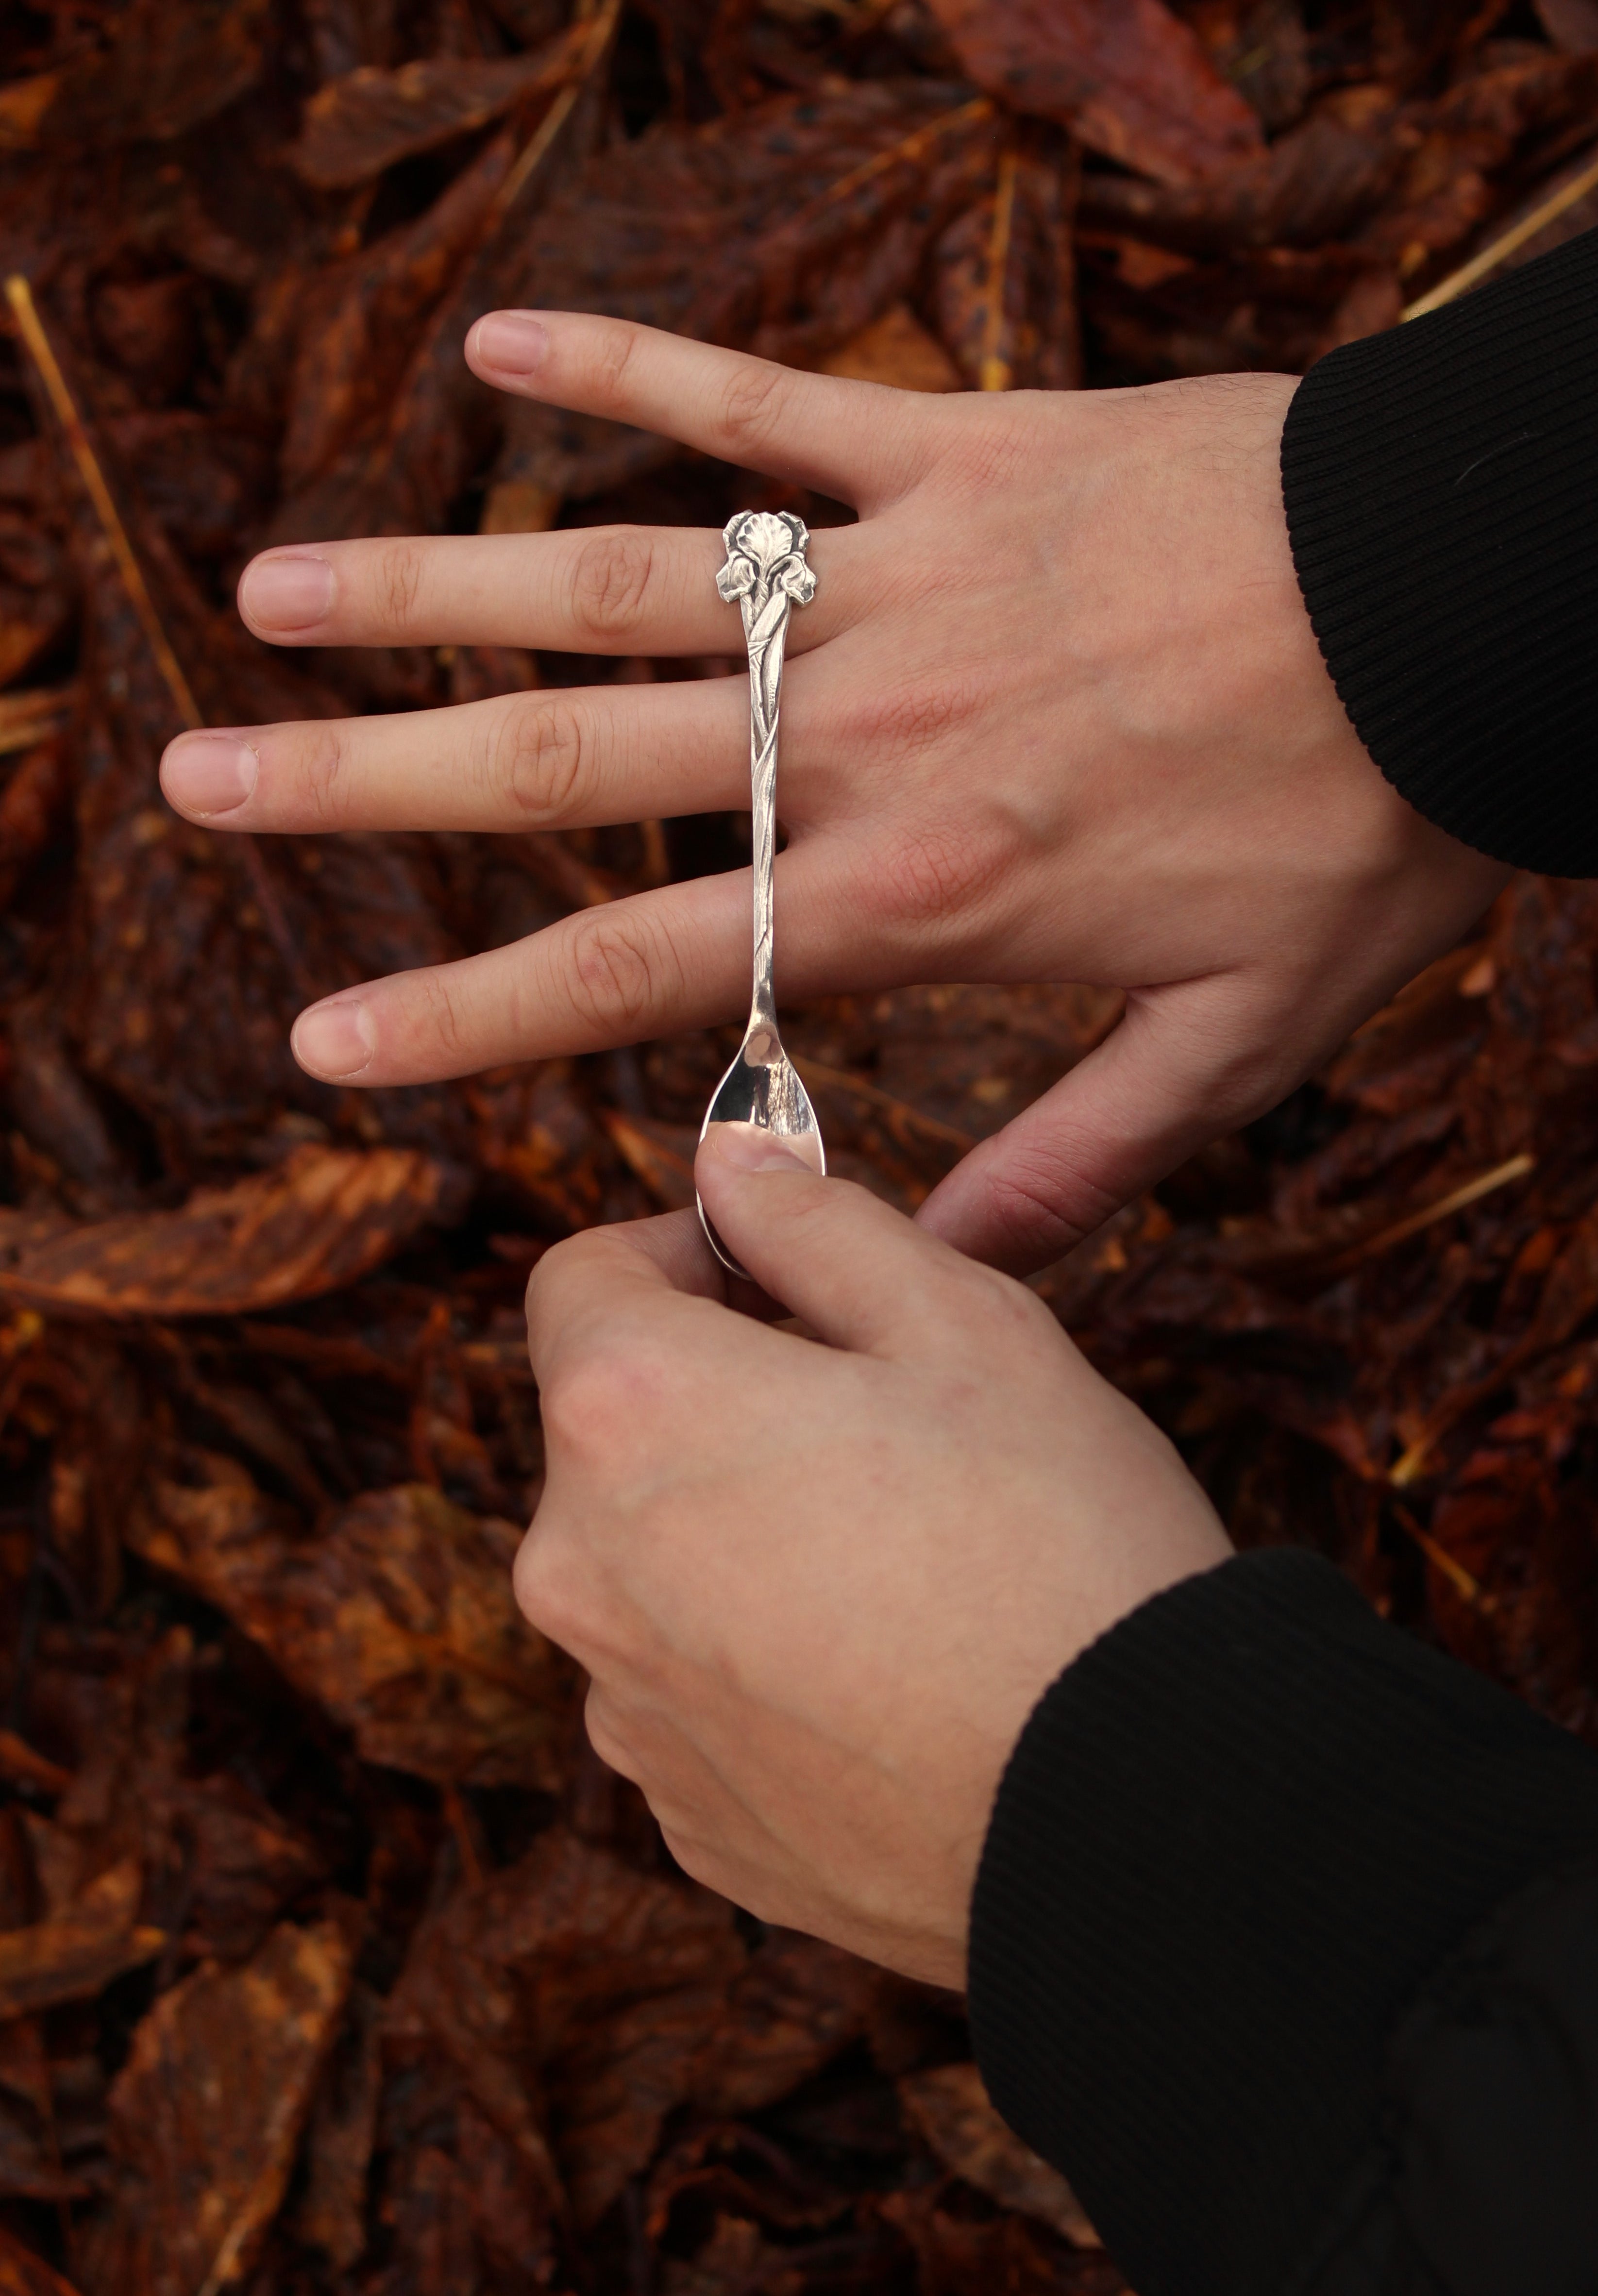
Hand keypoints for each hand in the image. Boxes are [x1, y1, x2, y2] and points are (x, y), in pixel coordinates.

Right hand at [159, 313, 1507, 1271]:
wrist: (1467, 613)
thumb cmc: (1362, 830)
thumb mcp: (1243, 1046)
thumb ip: (1078, 1163)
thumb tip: (941, 1274)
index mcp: (915, 893)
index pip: (642, 968)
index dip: (471, 1012)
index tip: (326, 1034)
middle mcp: (860, 738)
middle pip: (570, 767)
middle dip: (369, 781)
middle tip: (202, 779)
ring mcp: (893, 581)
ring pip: (620, 584)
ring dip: (435, 585)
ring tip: (270, 591)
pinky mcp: (955, 451)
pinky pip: (766, 403)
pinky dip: (634, 370)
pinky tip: (495, 350)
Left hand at [513, 1121, 1230, 1985]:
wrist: (1134, 1815)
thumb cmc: (1059, 1542)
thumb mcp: (963, 1319)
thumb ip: (814, 1224)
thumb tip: (728, 1167)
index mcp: (628, 1411)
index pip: (576, 1278)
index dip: (678, 1254)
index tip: (772, 1278)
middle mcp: (579, 1566)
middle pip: (611, 1428)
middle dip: (714, 1397)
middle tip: (874, 1420)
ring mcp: (623, 1708)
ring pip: (651, 1563)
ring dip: (734, 1532)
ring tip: (897, 1561)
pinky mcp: (682, 1815)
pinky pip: (693, 1691)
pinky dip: (759, 1662)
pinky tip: (887, 1676)